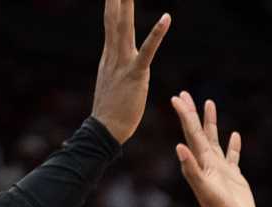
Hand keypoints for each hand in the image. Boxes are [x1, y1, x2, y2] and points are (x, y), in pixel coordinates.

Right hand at [90, 0, 170, 143]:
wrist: (105, 129)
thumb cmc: (110, 110)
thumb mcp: (111, 81)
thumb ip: (114, 66)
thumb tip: (115, 58)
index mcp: (109, 55)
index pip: (110, 22)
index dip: (112, 4)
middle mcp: (113, 54)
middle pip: (114, 18)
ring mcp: (123, 63)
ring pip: (124, 28)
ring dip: (127, 5)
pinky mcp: (136, 74)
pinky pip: (148, 51)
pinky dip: (157, 33)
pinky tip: (166, 17)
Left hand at [169, 93, 257, 206]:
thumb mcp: (206, 191)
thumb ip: (192, 170)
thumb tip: (178, 147)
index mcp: (203, 163)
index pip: (192, 134)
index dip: (185, 115)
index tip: (177, 97)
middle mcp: (210, 164)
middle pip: (199, 132)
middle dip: (192, 113)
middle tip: (185, 94)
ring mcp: (222, 171)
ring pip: (215, 140)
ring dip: (211, 122)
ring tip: (209, 103)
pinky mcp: (235, 179)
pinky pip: (233, 156)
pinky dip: (233, 145)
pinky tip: (235, 135)